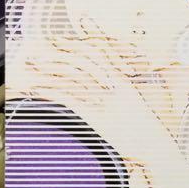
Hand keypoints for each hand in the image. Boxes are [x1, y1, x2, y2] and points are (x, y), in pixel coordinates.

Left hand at [23, 37, 169, 164]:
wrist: (154, 147)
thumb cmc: (144, 132)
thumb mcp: (133, 106)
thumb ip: (119, 91)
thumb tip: (108, 85)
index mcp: (122, 80)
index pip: (97, 53)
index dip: (77, 45)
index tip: (61, 40)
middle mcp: (112, 85)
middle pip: (81, 61)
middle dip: (60, 53)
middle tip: (41, 49)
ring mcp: (103, 99)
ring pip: (72, 77)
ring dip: (51, 69)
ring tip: (33, 66)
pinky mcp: (94, 115)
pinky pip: (68, 98)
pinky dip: (51, 92)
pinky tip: (37, 89)